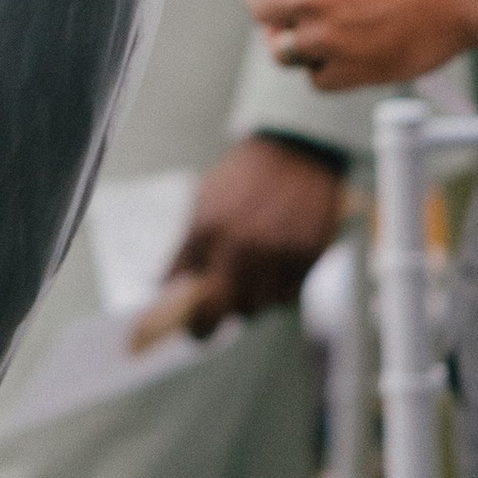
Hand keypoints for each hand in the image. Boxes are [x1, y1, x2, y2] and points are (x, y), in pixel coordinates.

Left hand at [165, 137, 347, 336]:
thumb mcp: (204, 203)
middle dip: (222, 318)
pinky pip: (292, 293)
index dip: (194, 322)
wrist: (296, 147)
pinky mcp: (310, 253)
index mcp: (210, 230)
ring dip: (256, 300)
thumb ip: (186, 249)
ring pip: (263, 306)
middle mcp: (245, 245)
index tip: (194, 329)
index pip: (195, 295)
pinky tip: (278, 265)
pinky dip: (282, 288)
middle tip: (221, 311)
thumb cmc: (244, 176)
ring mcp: (280, 251)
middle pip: (229, 310)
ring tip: (254, 276)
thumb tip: (166, 286)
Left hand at [242, 0, 477, 90]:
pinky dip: (327, 70)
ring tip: (323, 35)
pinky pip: (317, 78)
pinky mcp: (351, 69)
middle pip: (261, 11)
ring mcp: (327, 35)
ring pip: (284, 50)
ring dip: (299, 43)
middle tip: (295, 10)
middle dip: (274, 9)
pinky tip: (348, 54)